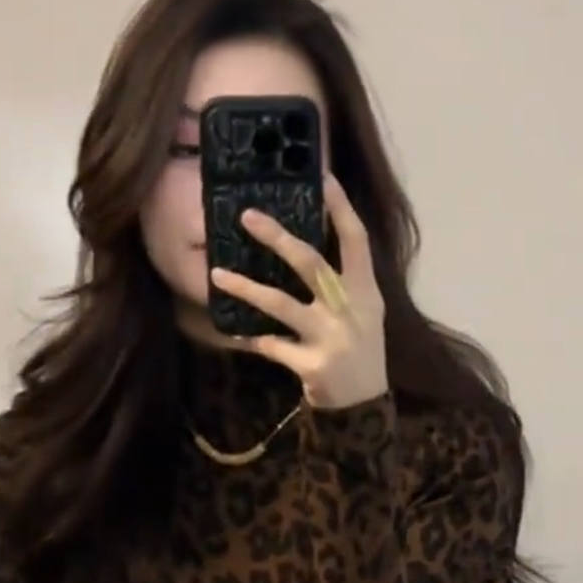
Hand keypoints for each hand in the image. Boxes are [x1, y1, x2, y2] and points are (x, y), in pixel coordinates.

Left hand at [209, 174, 387, 411]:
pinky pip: (272, 345)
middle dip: (277, 238)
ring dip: (246, 288)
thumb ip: (343, 280)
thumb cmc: (360, 348)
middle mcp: (350, 308)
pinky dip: (253, 339)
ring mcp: (330, 337)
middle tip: (247, 216)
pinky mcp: (312, 365)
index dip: (341, 208)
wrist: (364, 405)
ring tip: (217, 274)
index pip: (356, 240)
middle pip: (310, 263)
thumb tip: (301, 242)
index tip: (323, 177)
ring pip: (281, 304)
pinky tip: (236, 334)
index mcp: (366, 290)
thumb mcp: (365, 311)